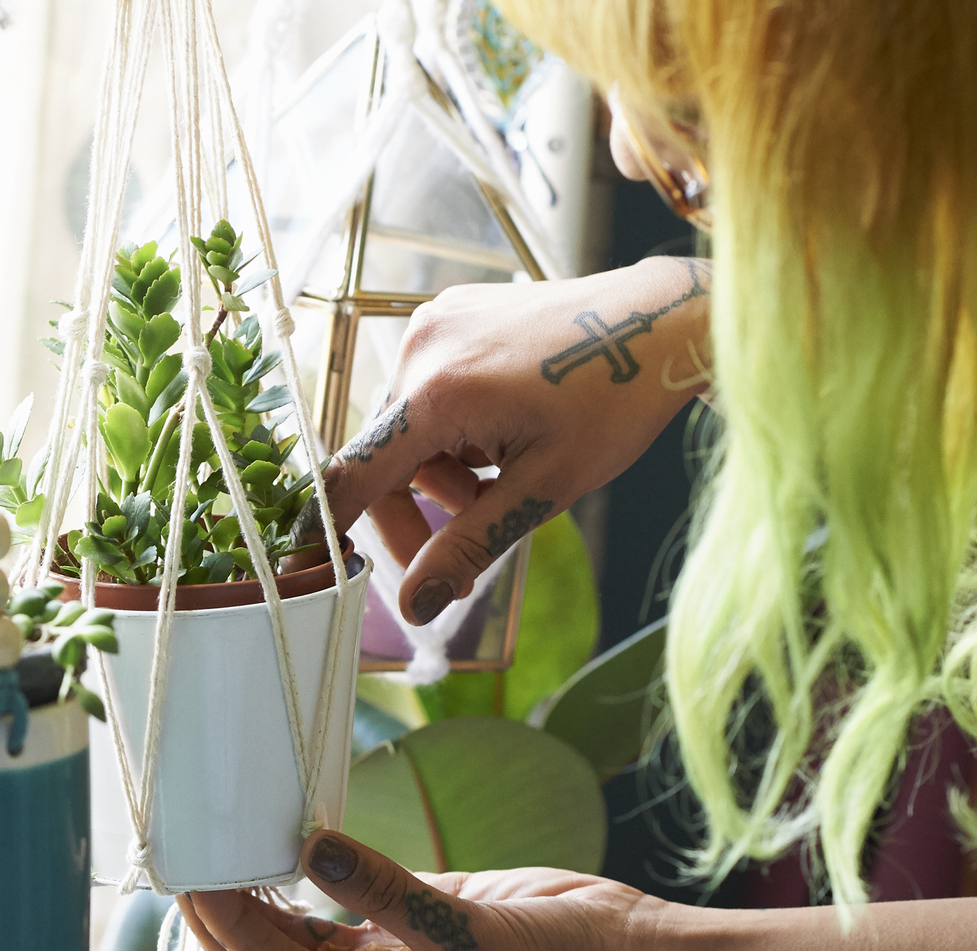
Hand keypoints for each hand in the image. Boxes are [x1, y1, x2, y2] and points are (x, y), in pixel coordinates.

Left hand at [178, 830, 665, 950]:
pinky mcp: (410, 930)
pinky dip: (306, 881)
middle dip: (225, 925)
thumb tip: (310, 847)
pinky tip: (274, 848)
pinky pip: (340, 907)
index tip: (195, 883)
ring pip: (300, 939)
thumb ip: (384, 890)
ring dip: (258, 902)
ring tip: (215, 849)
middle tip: (183, 864)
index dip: (233, 931)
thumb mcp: (467, 928)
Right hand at [312, 257, 710, 625]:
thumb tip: (414, 609)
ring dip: (442, 471)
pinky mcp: (451, 315)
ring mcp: (433, 324)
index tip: (313, 566)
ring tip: (504, 480)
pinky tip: (503, 435)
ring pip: (408, 429)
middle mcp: (419, 349)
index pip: (353, 476)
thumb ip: (467, 547)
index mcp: (436, 394)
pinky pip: (428, 392)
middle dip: (417, 512)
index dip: (330, 528)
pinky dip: (453, 429)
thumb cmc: (614, 402)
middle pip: (382, 458)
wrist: (663, 322)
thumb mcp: (543, 491)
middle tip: (463, 556)